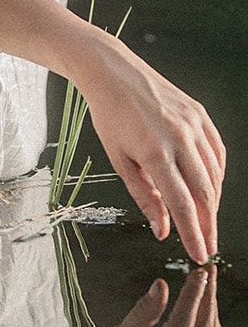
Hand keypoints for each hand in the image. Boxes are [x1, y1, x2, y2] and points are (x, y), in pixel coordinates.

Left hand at [73, 31, 225, 262]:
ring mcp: (192, 124)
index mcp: (154, 152)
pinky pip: (216, 151)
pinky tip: (211, 188)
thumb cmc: (109, 115)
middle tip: (208, 246)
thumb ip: (144, 197)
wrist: (113, 72)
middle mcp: (178, 137)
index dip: (193, 234)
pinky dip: (217, 174)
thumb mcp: (119, 160)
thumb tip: (162, 229)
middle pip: (204, 193)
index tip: (199, 254)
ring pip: (214, 174)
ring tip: (207, 221)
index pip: (182, 204)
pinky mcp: (199, 113)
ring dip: (214, 202)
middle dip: (209, 225)